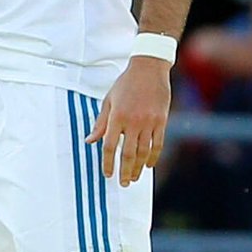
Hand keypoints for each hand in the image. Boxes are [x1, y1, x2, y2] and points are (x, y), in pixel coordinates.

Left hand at [85, 56, 170, 186]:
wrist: (149, 68)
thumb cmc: (125, 83)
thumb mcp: (109, 100)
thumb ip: (100, 122)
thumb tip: (89, 141)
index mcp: (117, 116)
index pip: (110, 146)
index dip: (107, 163)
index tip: (107, 174)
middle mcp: (133, 121)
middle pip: (128, 154)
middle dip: (125, 171)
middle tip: (123, 183)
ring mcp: (149, 122)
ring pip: (144, 152)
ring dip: (139, 168)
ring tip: (134, 178)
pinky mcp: (161, 121)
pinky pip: (157, 144)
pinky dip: (153, 157)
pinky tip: (148, 165)